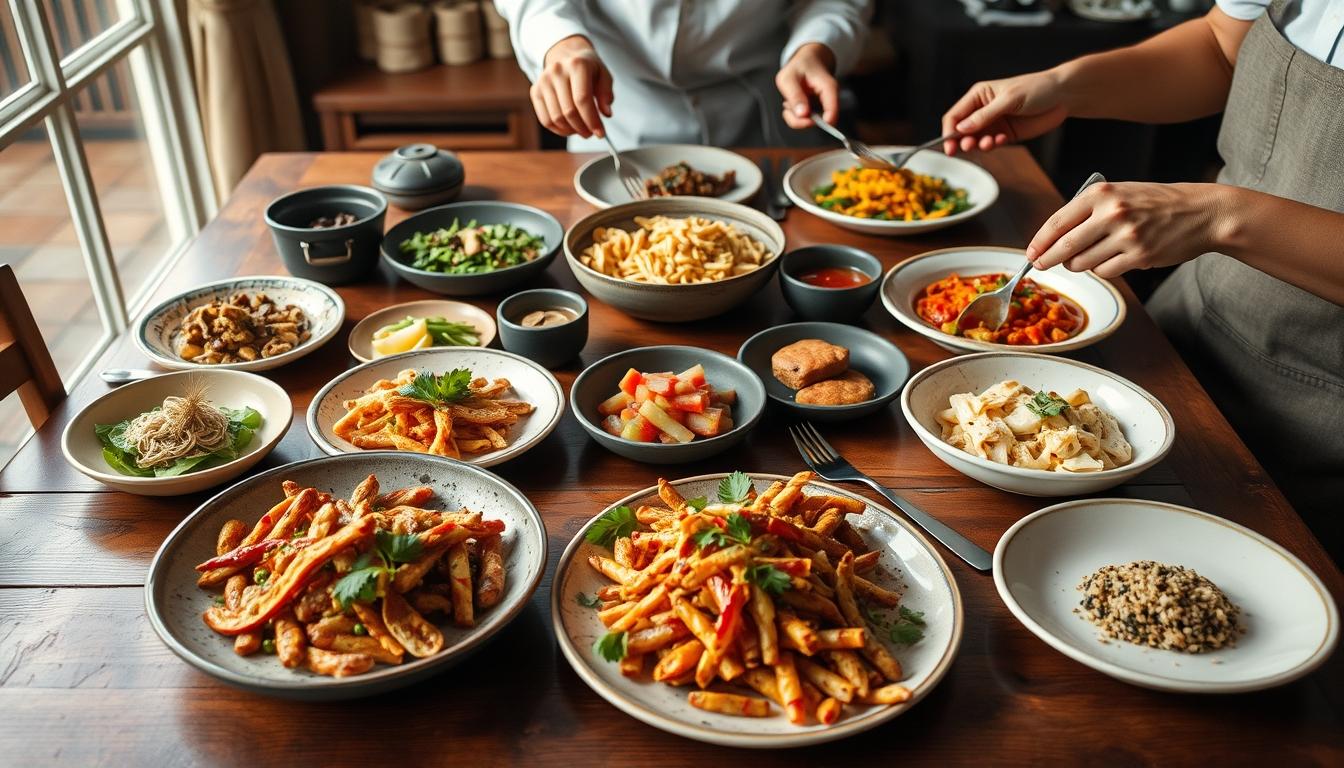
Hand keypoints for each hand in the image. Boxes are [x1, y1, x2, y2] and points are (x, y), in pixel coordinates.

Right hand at [530, 35, 613, 137]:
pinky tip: (569, 128)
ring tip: (581, 130)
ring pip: (556, 118)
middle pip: (569, 111)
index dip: (592, 120)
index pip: (582, 99)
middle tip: (591, 133)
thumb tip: (606, 114)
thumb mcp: (603, 74)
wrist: (566, 55)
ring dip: (571, 131)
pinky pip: (545, 120)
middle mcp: (557, 71)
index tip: (600, 133)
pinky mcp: (536, 91)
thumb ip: (606, 93)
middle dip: (583, 128)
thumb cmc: (588, 68)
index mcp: (577, 65)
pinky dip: (558, 130)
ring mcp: (543, 81)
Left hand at [776, 43, 838, 128]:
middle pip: (820, 122)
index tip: (809, 121)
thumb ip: (795, 96)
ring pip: (809, 123)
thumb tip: (803, 115)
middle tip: (787, 103)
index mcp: (828, 87)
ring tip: (789, 99)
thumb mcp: (789, 78)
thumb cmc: (799, 67)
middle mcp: (830, 99)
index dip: (824, 121)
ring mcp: (824, 107)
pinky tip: (792, 102)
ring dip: (794, 115)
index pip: (833, 110)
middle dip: (798, 118)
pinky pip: (805, 121)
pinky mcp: (817, 111)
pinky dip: (794, 115)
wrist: (808, 61)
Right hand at [941, 70, 1068, 154]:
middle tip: (969, 147)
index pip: (955, 115)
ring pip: (975, 140)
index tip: (949, 145)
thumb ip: (984, 116)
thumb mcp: (1008, 100)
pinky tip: (1001, 140)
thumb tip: (961, 129)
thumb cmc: (1037, 89)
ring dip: (979, 145)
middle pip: (961, 131)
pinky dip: (992, 146)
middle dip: (962, 141)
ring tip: (991, 142)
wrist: (1062, 96)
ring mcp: (993, 123)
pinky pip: (990, 145)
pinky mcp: (1004, 134)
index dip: (949, 131)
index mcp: (979, 96)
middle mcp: (982, 110)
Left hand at [1026, 182, 1222, 278]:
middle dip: (1047, 260)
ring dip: (1078, 265)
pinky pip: (1105, 272)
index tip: (1030, 253)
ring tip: (1088, 256)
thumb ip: (1088, 211)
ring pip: (1082, 263)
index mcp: (1102, 194)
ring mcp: (1126, 236)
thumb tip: (1053, 239)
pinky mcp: (1140, 256)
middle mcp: (1112, 213)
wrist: (1203, 212)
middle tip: (1039, 266)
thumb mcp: (1120, 193)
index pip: (1057, 222)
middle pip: (1064, 246)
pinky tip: (1112, 259)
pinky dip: (1102, 270)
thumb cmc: (1157, 202)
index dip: (1039, 242)